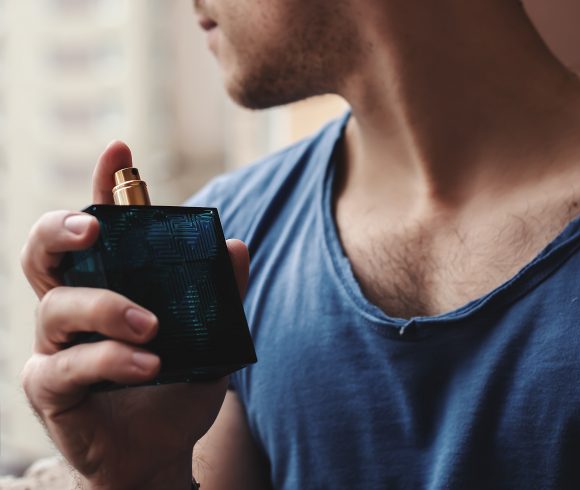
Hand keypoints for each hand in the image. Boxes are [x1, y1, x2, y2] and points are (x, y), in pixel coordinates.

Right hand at [20, 141, 249, 488]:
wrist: (161, 451)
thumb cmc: (178, 385)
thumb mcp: (212, 337)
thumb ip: (222, 294)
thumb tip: (237, 244)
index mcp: (109, 283)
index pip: (99, 226)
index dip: (103, 185)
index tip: (120, 149)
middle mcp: (73, 306)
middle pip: (43, 252)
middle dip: (61, 227)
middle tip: (93, 224)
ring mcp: (55, 347)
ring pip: (55, 306)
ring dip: (106, 308)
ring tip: (152, 327)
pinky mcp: (50, 389)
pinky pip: (68, 365)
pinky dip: (109, 359)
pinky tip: (148, 364)